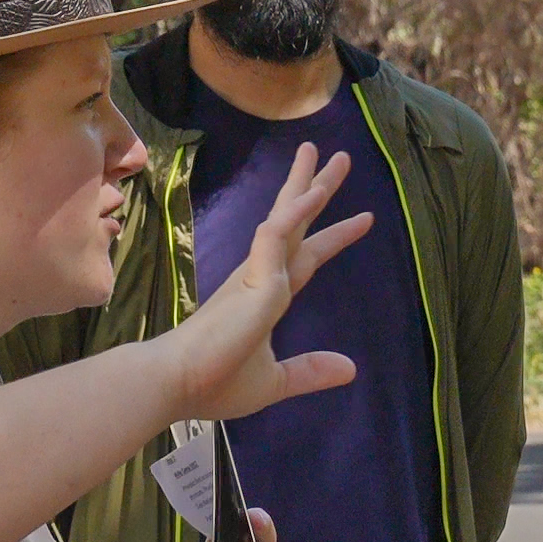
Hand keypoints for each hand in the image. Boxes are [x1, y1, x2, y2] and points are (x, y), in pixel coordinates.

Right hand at [163, 145, 374, 421]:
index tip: (364, 218)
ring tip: (334, 155)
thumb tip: (350, 368)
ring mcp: (258, 274)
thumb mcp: (275, 379)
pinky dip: (296, 214)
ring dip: (310, 185)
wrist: (178, 386)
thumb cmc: (214, 382)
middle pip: (297, 222)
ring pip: (289, 218)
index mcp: (265, 295)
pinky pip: (277, 236)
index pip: (307, 257)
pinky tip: (314, 194)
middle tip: (339, 157)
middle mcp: (262, 276)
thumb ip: (309, 371)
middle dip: (317, 188)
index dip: (333, 236)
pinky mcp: (253, 280)